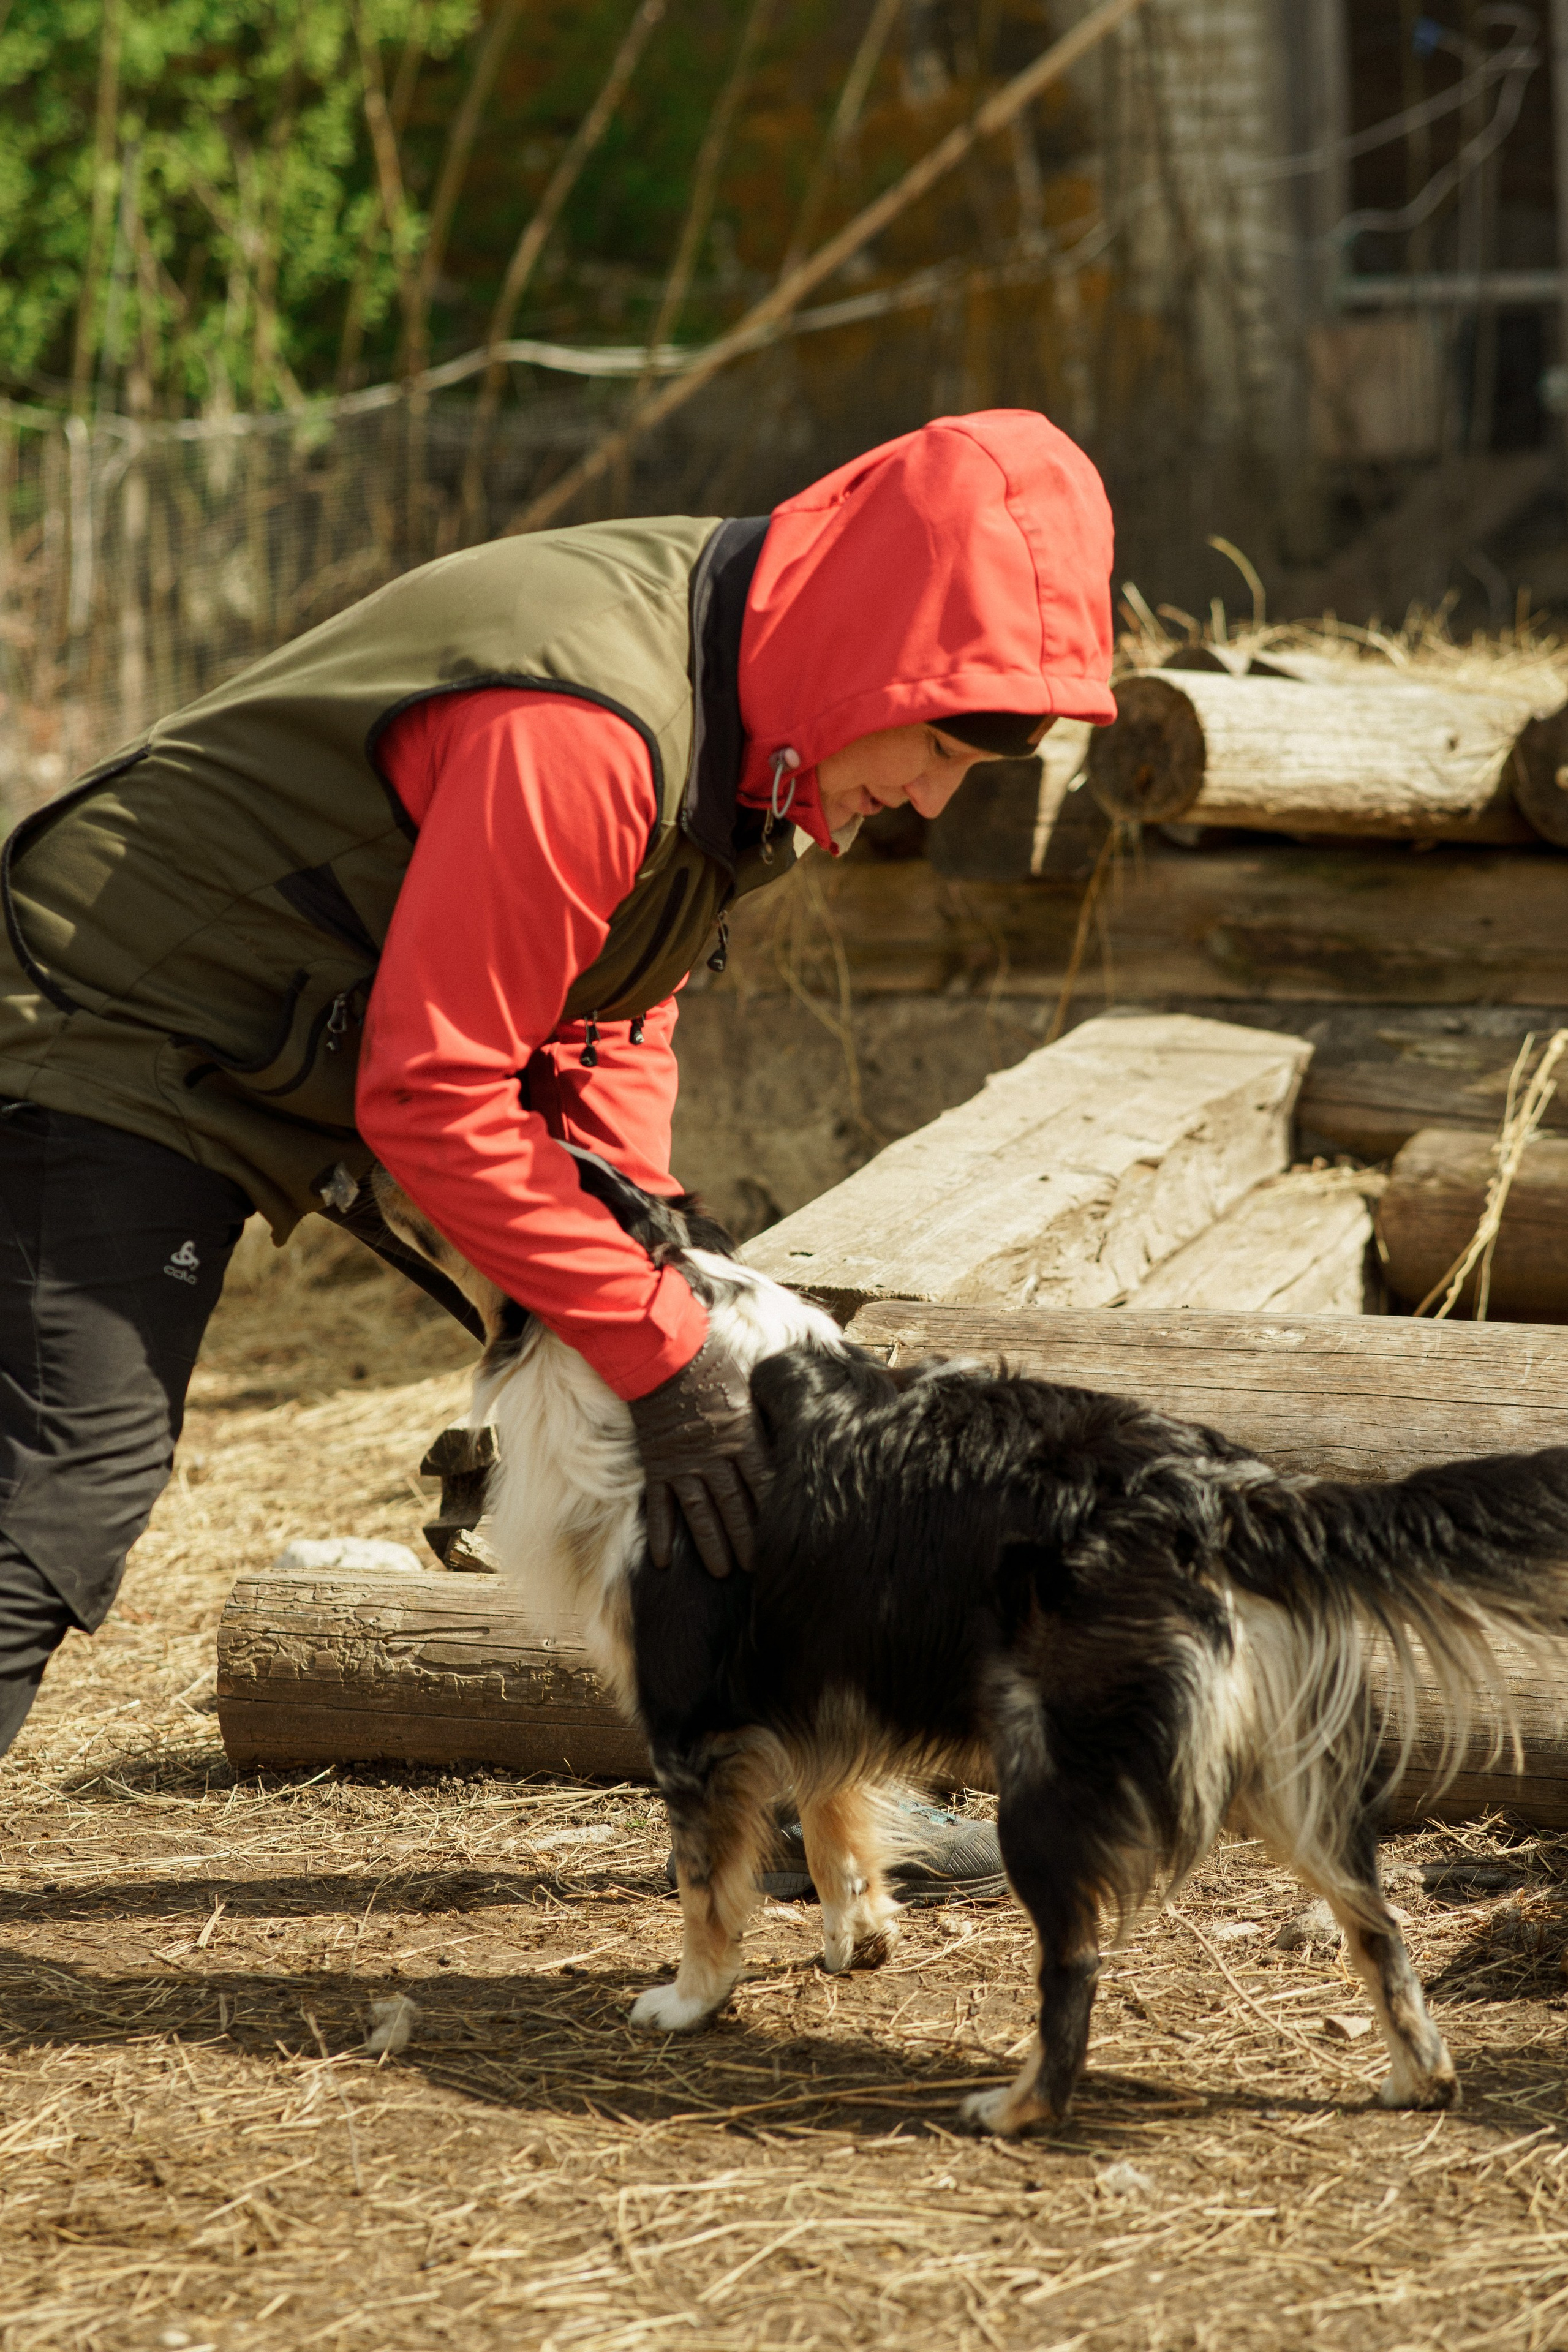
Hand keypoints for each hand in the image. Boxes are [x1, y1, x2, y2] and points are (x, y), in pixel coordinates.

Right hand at [628, 1332, 769, 1576]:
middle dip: (746, 1539)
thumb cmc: (710, 1359)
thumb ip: (768, 1407)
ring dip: (710, 1544)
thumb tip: (795, 1414)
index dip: (772, 1512)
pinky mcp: (657, 1464)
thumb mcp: (751, 1380)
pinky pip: (659, 1505)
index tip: (783, 1535)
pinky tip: (662, 1561)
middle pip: (735, 1505)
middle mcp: (715, 1456)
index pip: (762, 1482)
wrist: (661, 1353)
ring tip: (720, 1573)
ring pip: (700, 1513)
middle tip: (756, 1568)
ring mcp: (684, 1463)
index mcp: (742, 1435)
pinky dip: (660, 1533)